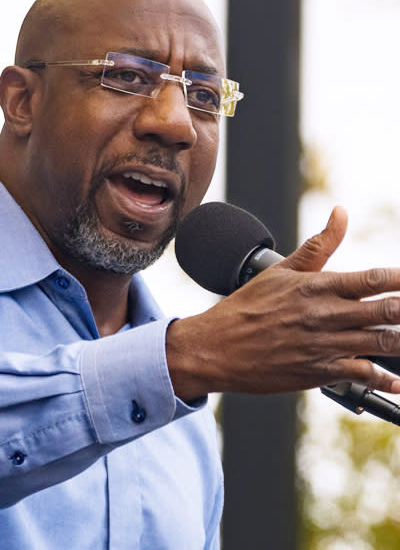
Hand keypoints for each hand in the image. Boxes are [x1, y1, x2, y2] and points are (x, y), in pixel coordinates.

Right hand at [166, 206, 399, 400]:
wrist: (214, 349)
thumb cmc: (244, 309)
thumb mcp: (279, 271)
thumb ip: (318, 246)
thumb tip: (340, 213)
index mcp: (317, 287)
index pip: (374, 279)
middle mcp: (325, 315)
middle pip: (389, 310)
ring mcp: (325, 345)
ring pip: (384, 342)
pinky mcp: (320, 372)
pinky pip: (364, 375)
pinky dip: (387, 379)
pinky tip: (398, 381)